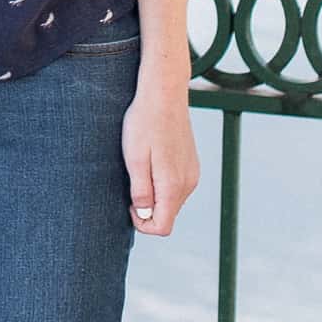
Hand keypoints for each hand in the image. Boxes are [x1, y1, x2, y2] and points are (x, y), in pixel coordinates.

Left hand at [123, 76, 198, 236]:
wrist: (164, 93)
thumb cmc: (144, 123)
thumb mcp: (134, 159)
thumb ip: (141, 191)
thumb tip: (145, 216)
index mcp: (173, 185)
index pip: (162, 227)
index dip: (142, 224)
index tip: (129, 204)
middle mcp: (188, 183)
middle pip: (168, 215)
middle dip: (148, 210)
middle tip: (131, 183)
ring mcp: (192, 173)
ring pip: (172, 202)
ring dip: (155, 195)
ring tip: (140, 168)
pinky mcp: (192, 164)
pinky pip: (177, 187)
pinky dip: (163, 184)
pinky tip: (152, 162)